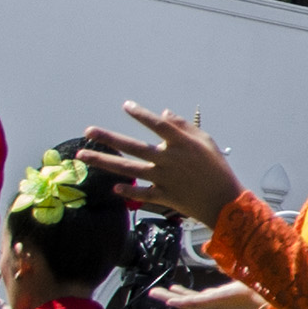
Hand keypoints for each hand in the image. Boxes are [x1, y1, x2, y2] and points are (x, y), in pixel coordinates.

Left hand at [85, 108, 245, 222]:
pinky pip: (141, 193)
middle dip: (108, 138)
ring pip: (128, 169)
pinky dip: (128, 191)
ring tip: (83, 156)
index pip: (158, 125)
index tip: (126, 106)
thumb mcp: (206, 142)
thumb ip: (184, 127)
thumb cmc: (217, 169)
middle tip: (88, 131)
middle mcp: (169, 160)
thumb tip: (163, 113)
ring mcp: (164, 179)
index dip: (142, 114)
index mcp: (182, 144)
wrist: (225, 202)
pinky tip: (114, 187)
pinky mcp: (163, 196)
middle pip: (133, 146)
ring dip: (104, 162)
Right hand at [149, 277, 260, 308]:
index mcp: (218, 297)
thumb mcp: (235, 271)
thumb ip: (225, 266)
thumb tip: (215, 254)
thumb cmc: (255, 285)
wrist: (266, 292)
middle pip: (186, 300)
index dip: (182, 293)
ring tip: (154, 294)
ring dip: (168, 298)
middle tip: (154, 292)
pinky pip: (193, 304)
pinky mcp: (213, 303)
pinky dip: (180, 302)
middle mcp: (213, 302)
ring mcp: (212, 304)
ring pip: (185, 303)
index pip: (195, 296)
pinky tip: (169, 301)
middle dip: (169, 296)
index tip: (171, 289)